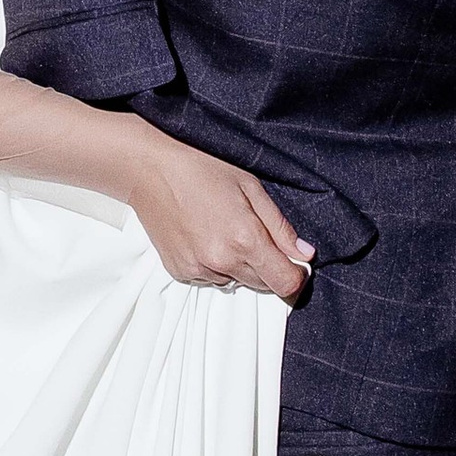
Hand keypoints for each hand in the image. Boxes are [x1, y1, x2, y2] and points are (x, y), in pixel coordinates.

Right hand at [116, 123, 313, 298]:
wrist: (150, 170)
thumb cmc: (200, 169)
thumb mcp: (250, 187)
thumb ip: (280, 227)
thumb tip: (304, 253)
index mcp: (246, 239)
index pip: (286, 283)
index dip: (296, 275)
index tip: (295, 262)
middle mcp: (222, 262)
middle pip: (264, 286)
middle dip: (269, 267)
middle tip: (256, 234)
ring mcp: (198, 269)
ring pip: (236, 282)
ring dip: (240, 266)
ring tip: (224, 230)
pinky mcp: (180, 271)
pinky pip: (210, 279)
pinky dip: (215, 265)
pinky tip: (205, 236)